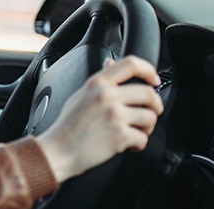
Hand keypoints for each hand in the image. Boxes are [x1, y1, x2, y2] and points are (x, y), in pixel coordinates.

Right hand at [36, 56, 163, 182]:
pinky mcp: (119, 135)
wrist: (58, 151)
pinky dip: (138, 145)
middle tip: (150, 113)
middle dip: (155, 106)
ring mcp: (114, 115)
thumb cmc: (68, 126)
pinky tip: (126, 145)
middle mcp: (106, 96)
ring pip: (150, 117)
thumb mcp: (80, 95)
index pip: (131, 64)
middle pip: (148, 93)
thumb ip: (99, 80)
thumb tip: (111, 63)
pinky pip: (143, 138)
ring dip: (147, 128)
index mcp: (97, 83)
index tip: (153, 80)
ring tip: (134, 132)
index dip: (148, 70)